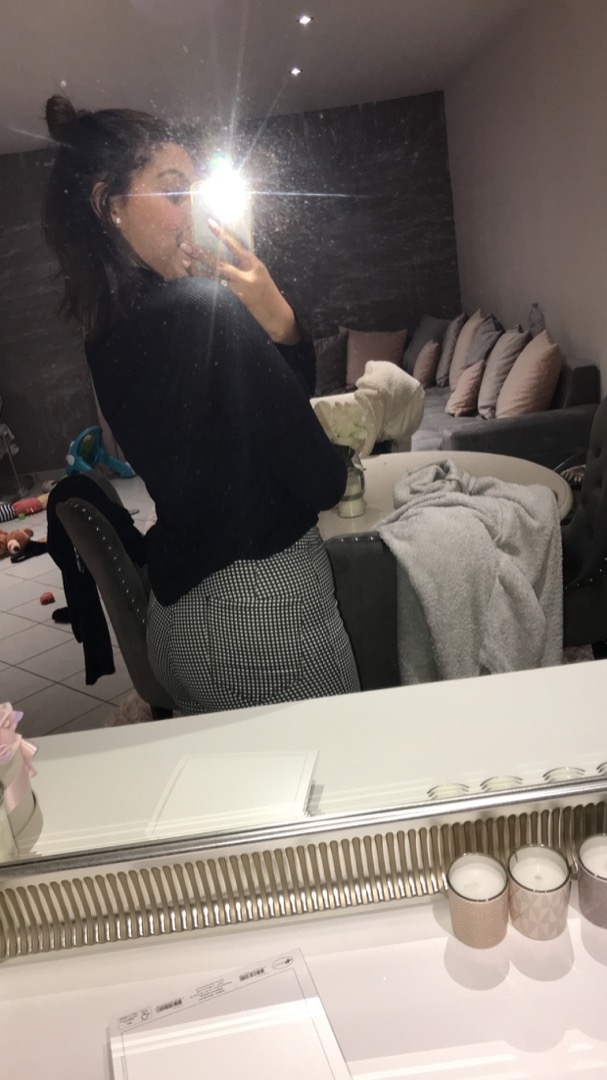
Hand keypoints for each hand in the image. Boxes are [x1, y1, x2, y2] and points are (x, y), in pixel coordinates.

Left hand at [180, 222, 299, 344]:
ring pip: (213, 278)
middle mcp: (246, 276)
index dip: (222, 234)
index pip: (236, 246)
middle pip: (218, 263)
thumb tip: (228, 254)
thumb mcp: (260, 274)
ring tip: (184, 260)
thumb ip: (245, 264)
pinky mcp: (234, 303)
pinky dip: (203, 285)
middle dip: (200, 254)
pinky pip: (215, 291)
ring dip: (197, 269)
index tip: (210, 223)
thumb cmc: (268, 293)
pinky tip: (192, 280)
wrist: (277, 317)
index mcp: (254, 265)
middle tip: (185, 245)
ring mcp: (239, 291)